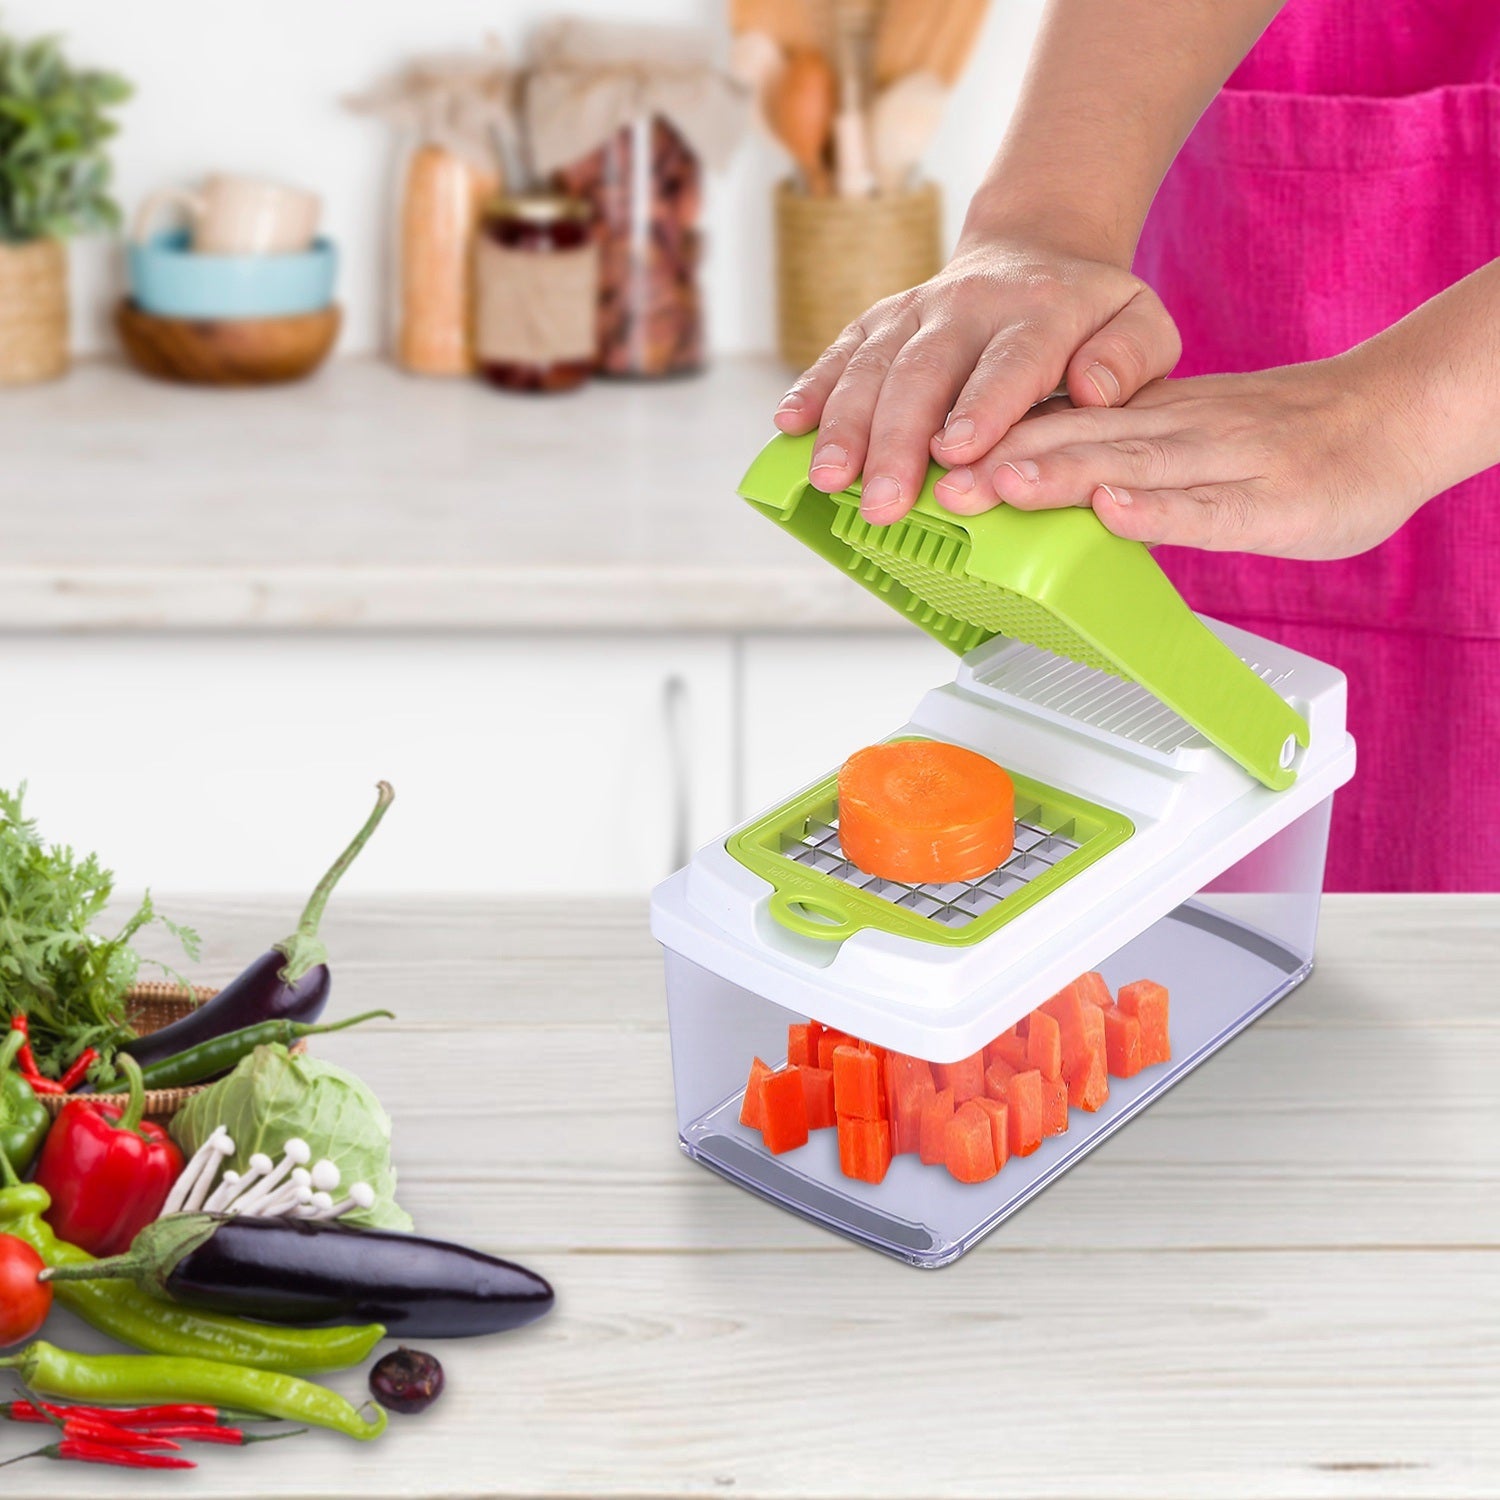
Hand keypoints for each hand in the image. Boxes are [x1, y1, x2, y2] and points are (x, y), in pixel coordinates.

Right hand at [772, 234, 1180, 524]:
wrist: (1034, 250)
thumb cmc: (1089, 315)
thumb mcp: (1140, 324)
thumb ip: (1130, 358)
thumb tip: (1094, 391)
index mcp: (1040, 311)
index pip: (1008, 361)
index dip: (981, 406)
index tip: (956, 452)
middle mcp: (969, 306)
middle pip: (926, 371)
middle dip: (898, 440)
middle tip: (884, 502)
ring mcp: (916, 310)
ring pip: (874, 365)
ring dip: (846, 426)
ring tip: (829, 480)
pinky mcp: (880, 320)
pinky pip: (841, 351)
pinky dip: (812, 388)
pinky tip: (788, 426)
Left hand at [936, 356, 1435, 559]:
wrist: (1396, 416)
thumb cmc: (1289, 437)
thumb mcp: (1189, 436)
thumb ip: (1122, 453)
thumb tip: (1041, 473)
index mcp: (1155, 416)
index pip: (1064, 419)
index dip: (995, 436)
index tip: (930, 455)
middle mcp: (1180, 430)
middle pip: (1080, 439)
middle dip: (1001, 460)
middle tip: (934, 477)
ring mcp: (1225, 461)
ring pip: (1131, 464)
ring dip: (1059, 476)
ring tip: (997, 486)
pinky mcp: (1272, 502)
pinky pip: (1208, 507)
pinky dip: (1158, 510)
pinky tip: (1113, 513)